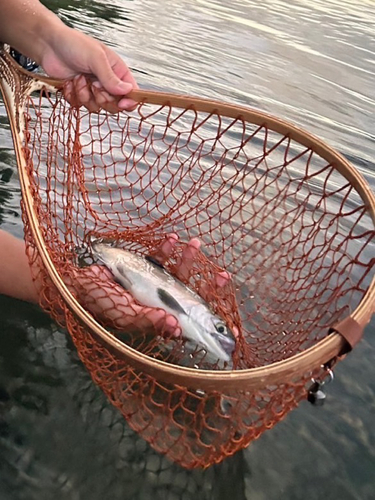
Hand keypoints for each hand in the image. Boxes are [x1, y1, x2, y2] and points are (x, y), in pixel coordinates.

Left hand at [40, 25, 137, 112]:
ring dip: (84, 95)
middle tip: (93, 85)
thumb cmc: (73, 44)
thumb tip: (127, 91)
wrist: (48, 45)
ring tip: (78, 79)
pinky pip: (81, 107)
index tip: (122, 104)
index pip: (131, 92)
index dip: (129, 101)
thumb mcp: (95, 58)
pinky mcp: (79, 95)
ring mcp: (93, 90)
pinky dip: (73, 96)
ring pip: (97, 107)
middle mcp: (107, 83)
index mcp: (117, 72)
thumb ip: (110, 77)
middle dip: (102, 98)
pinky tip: (69, 82)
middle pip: (115, 105)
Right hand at [73, 234, 235, 337]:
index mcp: (157, 318)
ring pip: (177, 273)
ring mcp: (152, 284)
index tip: (229, 325)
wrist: (77, 283)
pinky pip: (158, 258)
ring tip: (195, 244)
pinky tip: (170, 239)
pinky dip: (165, 249)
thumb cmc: (100, 304)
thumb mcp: (124, 315)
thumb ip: (147, 320)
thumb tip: (175, 326)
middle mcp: (159, 302)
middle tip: (224, 277)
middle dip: (208, 287)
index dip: (206, 321)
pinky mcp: (142, 267)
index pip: (188, 321)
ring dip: (188, 260)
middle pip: (189, 296)